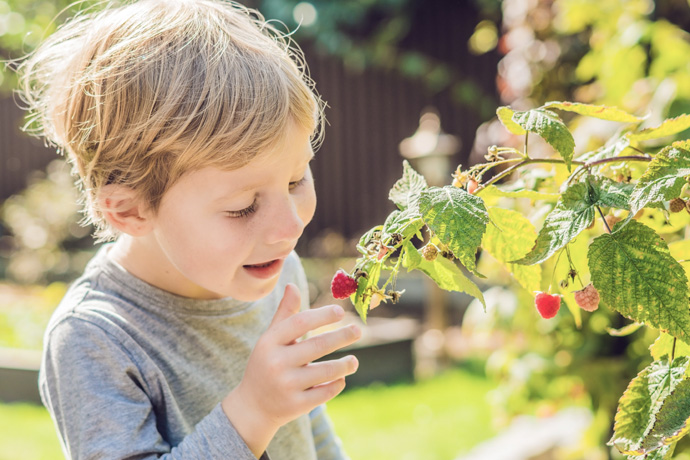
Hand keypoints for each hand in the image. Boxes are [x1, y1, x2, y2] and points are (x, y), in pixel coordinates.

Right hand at [221, 283, 360, 456]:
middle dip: (341, 336)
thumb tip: (292, 285)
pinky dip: (336, 384)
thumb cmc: (267, 364)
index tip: (340, 311)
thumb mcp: (270, 339)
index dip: (322, 315)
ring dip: (345, 365)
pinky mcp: (295, 405)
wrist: (252, 406)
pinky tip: (341, 378)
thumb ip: (285, 314)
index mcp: (269, 342)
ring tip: (354, 361)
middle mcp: (276, 363)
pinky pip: (324, 392)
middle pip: (317, 345)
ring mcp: (286, 385)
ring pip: (325, 371)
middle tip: (357, 330)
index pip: (300, 323)